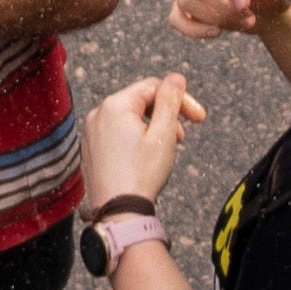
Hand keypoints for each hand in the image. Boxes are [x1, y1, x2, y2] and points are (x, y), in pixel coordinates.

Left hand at [72, 73, 204, 220]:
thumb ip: (171, 101)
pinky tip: (145, 157)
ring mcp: (91, 132)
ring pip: (129, 118)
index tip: (199, 118)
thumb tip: (176, 77)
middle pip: (140, 101)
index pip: (154, 87)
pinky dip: (135, 138)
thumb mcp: (164, 134)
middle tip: (182, 137)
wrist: (118, 211)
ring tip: (165, 149)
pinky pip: (117, 133)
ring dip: (152, 127)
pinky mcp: (90, 148)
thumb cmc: (142, 174)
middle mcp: (98, 114)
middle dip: (166, 115)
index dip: (180, 99)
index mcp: (114, 105)